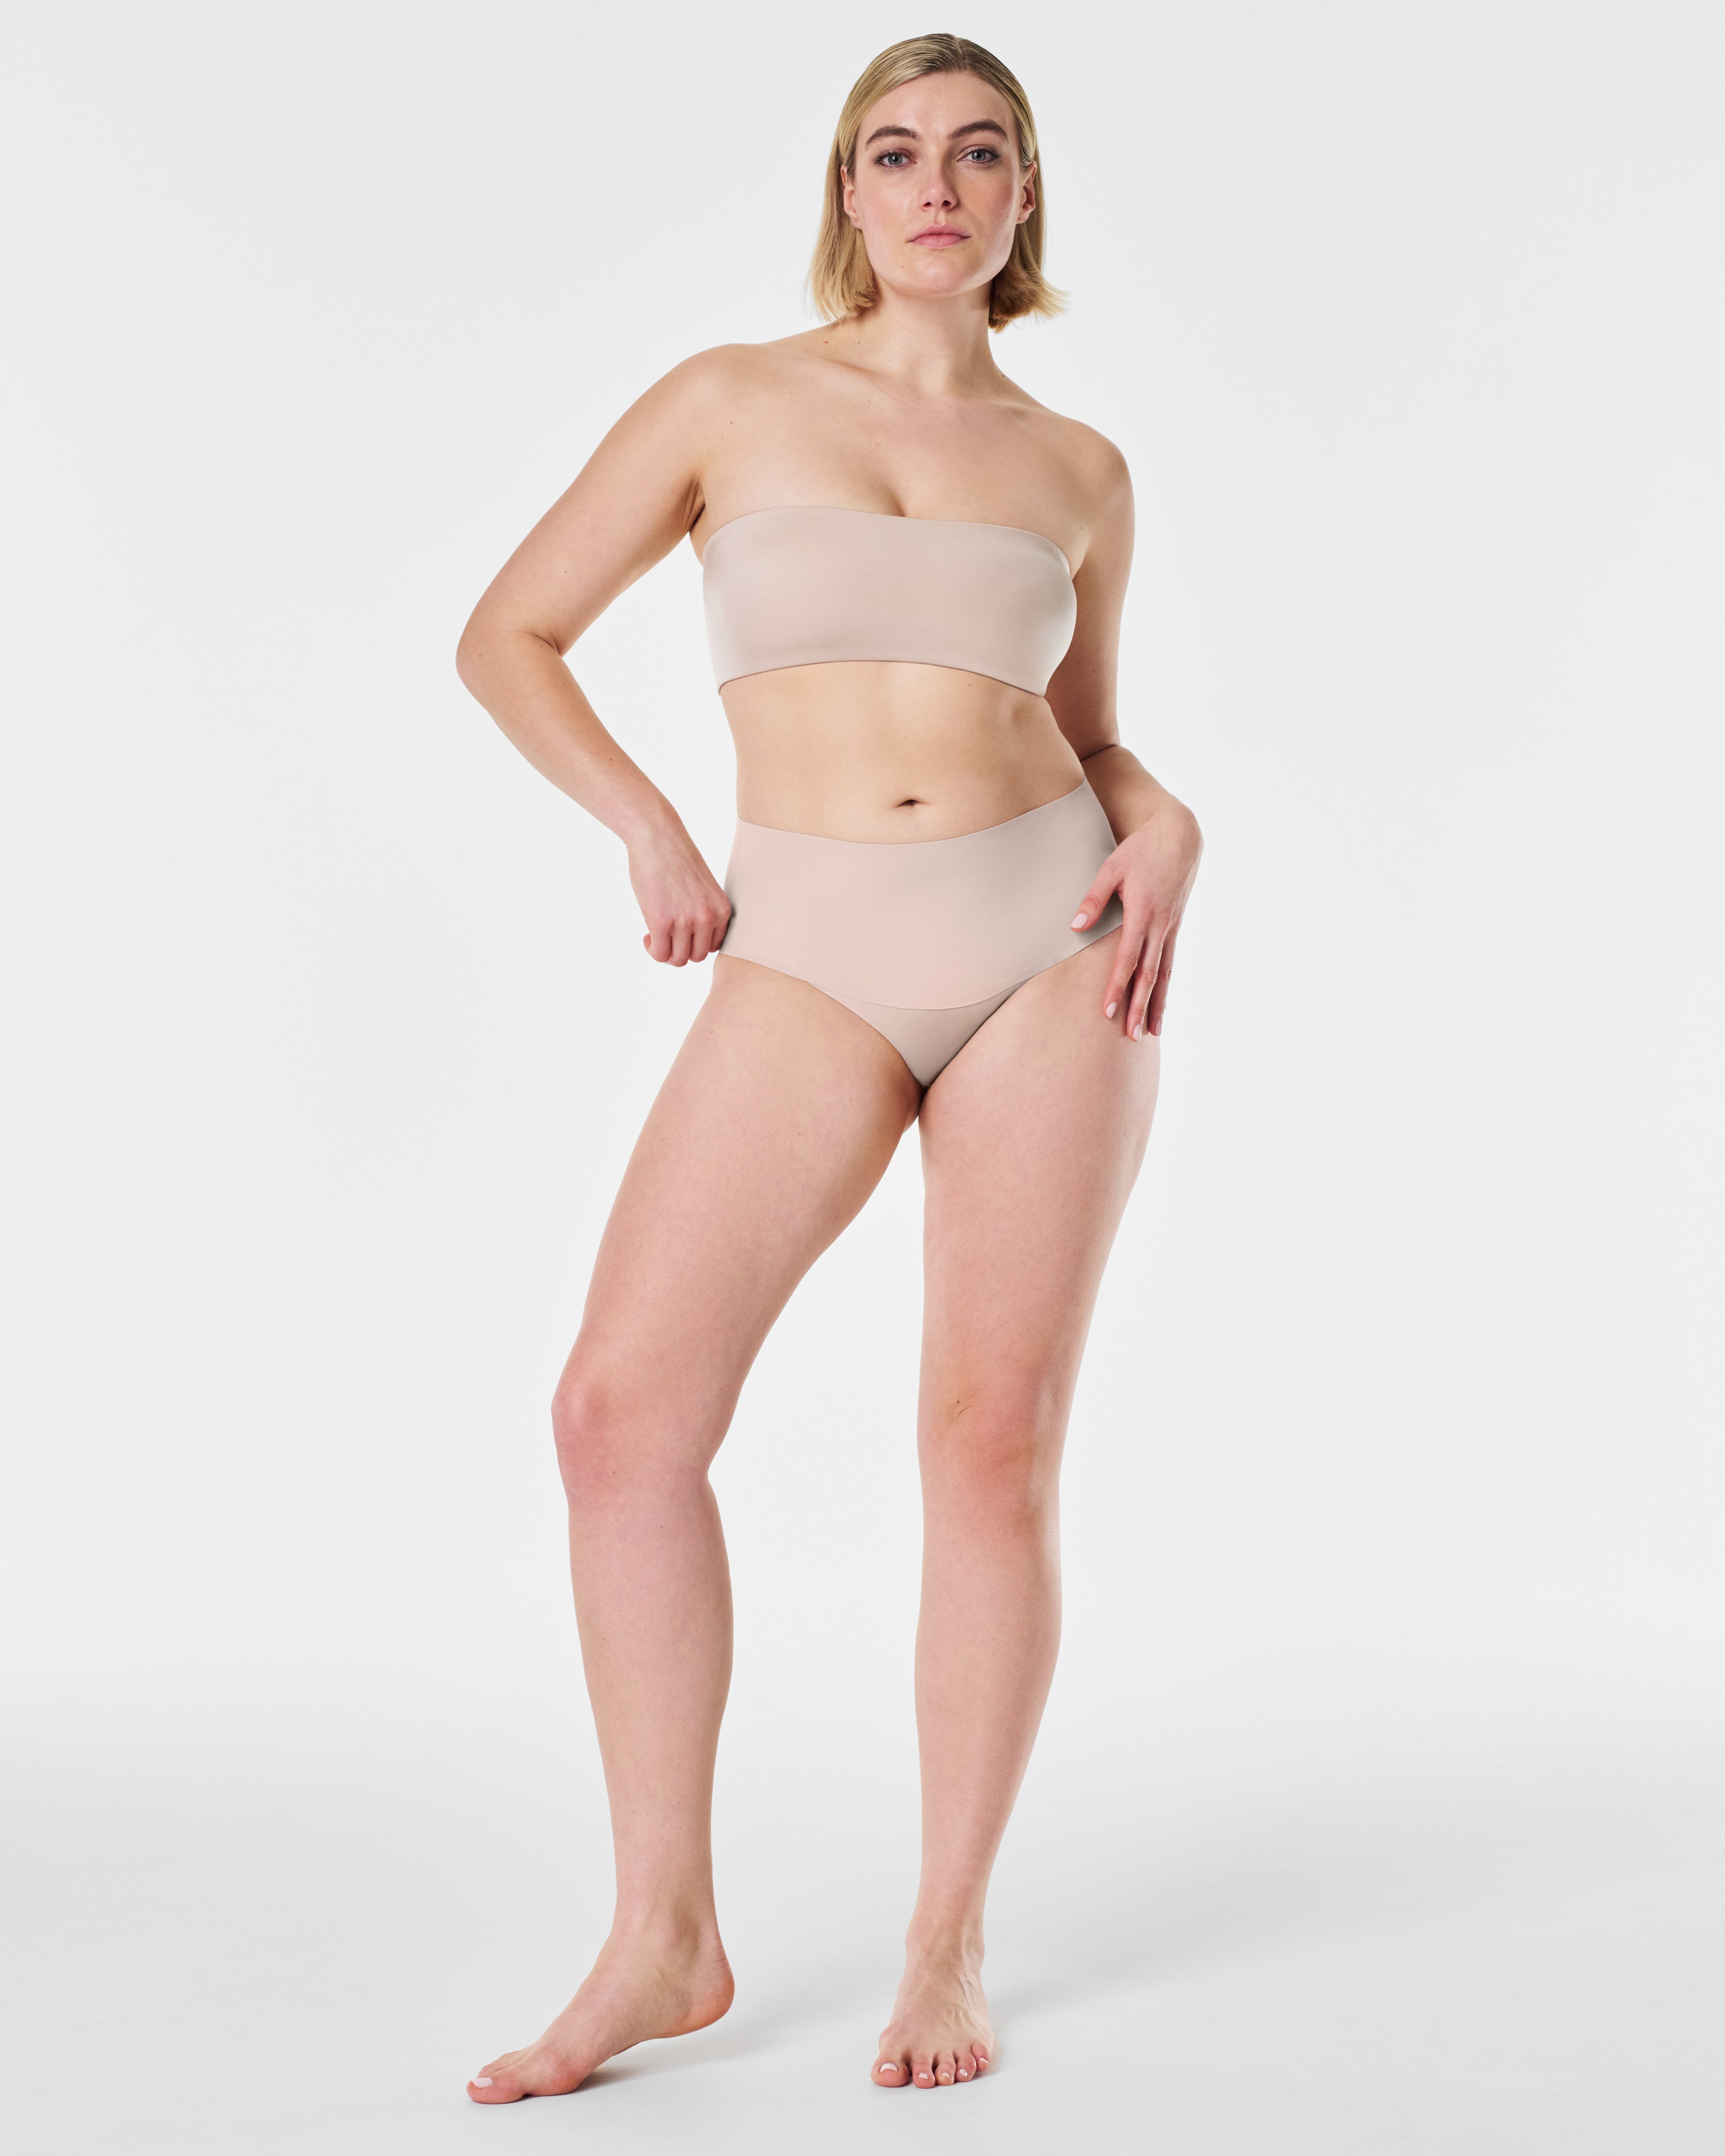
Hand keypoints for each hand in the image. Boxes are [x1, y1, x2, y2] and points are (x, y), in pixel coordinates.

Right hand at [626, 818, 731, 965]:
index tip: (682, 933)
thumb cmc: (676, 858)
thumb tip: (692, 939)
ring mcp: (685, 922)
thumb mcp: (703, 888)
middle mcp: (707, 918)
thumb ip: (704, 912)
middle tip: (666, 937)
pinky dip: (652, 950)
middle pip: (697, 956)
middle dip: (680, 950)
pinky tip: (647, 935)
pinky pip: (660, 954)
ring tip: (655, 935)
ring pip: (678, 959)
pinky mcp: (661, 922)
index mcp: (721, 910)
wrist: (656, 837)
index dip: (695, 944)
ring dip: (665, 952)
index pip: (714, 947)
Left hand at [1070, 800, 1202, 1038]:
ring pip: (1164, 973)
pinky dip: (1165, 987)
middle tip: (1131, 1036)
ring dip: (1157, 1004)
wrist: (1180, 835)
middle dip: (1139, 1006)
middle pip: (1149, 974)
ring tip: (1151, 1033)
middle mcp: (1160, 925)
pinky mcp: (1175, 927)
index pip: (1127, 957)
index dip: (1118, 985)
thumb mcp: (1111, 867)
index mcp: (1142, 912)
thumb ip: (1094, 898)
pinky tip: (1161, 1006)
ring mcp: (1171, 927)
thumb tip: (1075, 926)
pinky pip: (1170, 963)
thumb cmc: (1141, 849)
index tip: (1108, 1010)